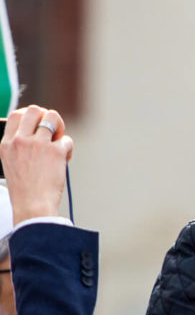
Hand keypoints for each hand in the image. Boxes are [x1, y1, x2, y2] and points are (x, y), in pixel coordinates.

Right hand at [0, 105, 73, 223]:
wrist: (32, 205)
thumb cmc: (24, 189)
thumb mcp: (11, 163)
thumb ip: (18, 146)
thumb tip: (36, 132)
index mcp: (6, 144)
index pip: (16, 115)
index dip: (31, 117)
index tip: (38, 127)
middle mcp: (20, 140)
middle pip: (35, 110)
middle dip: (46, 117)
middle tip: (51, 133)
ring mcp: (37, 144)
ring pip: (53, 117)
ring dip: (59, 127)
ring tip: (58, 142)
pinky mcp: (55, 151)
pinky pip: (66, 139)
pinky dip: (68, 148)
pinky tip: (65, 159)